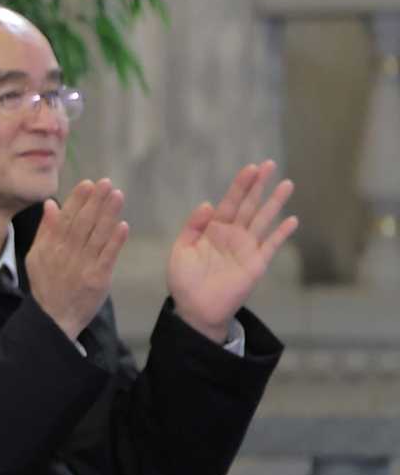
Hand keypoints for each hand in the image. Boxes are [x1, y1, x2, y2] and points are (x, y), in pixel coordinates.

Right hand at [24, 178, 127, 340]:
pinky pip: (108, 256)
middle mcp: (66, 253)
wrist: (54, 317)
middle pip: (83, 223)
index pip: (66, 218)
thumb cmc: (46, 284)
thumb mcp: (36, 256)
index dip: (78, 200)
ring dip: (108, 214)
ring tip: (117, 196)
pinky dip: (115, 241)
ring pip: (97, 236)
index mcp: (51, 246)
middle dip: (95, 201)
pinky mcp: (98, 279)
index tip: (88, 184)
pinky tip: (123, 225)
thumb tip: (50, 204)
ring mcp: (83, 266)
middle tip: (106, 183)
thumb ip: (45, 230)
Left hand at [168, 161, 296, 342]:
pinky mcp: (256, 264)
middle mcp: (233, 235)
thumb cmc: (185, 281)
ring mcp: (246, 248)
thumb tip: (208, 205)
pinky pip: (271, 245)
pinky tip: (292, 220)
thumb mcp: (181, 250)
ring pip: (263, 220)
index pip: (229, 202)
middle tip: (270, 165)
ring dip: (275, 203)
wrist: (195, 309)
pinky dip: (281, 233)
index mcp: (213, 229)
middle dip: (259, 185)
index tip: (251, 168)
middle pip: (249, 205)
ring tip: (287, 184)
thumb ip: (193, 227)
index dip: (240, 185)